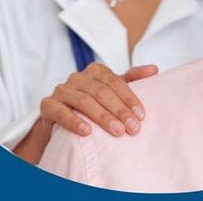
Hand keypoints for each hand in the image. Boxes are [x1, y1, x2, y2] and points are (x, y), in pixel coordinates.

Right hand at [40, 63, 158, 136]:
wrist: (60, 121)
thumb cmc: (91, 104)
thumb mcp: (112, 91)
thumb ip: (132, 79)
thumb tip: (154, 69)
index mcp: (96, 70)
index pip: (115, 82)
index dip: (129, 98)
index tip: (141, 116)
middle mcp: (78, 77)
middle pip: (102, 92)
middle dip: (120, 111)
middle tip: (133, 128)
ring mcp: (62, 90)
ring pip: (84, 101)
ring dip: (102, 117)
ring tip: (117, 132)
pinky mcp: (47, 105)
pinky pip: (60, 112)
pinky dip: (74, 121)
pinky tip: (87, 132)